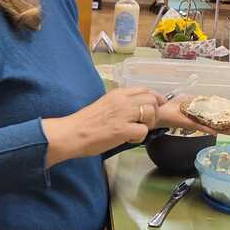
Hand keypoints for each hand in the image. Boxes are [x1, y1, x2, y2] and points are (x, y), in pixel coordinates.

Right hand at [43, 87, 161, 165]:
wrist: (71, 133)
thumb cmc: (85, 123)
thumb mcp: (105, 104)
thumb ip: (121, 104)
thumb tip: (137, 109)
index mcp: (118, 94)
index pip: (145, 90)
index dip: (155, 98)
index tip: (158, 106)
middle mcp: (123, 100)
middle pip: (152, 100)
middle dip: (155, 112)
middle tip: (146, 123)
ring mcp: (123, 114)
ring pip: (151, 112)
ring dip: (148, 124)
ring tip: (136, 131)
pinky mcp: (122, 129)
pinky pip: (144, 131)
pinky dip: (139, 137)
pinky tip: (129, 139)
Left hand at [152, 94, 229, 135]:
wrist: (162, 111)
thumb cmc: (175, 105)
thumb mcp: (193, 99)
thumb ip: (203, 101)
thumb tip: (215, 99)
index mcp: (208, 111)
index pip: (226, 112)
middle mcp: (206, 118)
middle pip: (225, 121)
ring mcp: (201, 122)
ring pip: (218, 126)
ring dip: (229, 129)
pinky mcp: (194, 125)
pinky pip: (206, 128)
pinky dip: (215, 130)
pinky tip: (224, 132)